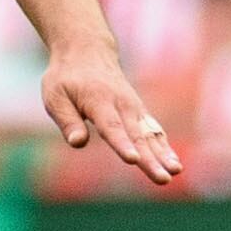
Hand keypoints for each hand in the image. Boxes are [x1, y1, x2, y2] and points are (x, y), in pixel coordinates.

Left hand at [42, 43, 181, 185]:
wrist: (87, 51)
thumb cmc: (66, 78)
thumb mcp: (55, 96)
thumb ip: (67, 120)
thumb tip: (77, 143)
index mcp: (98, 101)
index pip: (111, 127)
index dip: (122, 145)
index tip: (133, 160)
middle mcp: (122, 105)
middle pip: (137, 136)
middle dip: (150, 159)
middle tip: (163, 179)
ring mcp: (134, 108)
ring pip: (150, 134)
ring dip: (164, 155)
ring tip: (176, 172)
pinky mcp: (139, 112)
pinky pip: (153, 131)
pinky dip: (164, 146)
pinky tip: (174, 164)